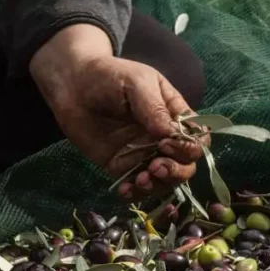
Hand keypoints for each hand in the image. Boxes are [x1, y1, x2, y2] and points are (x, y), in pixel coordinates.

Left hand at [30, 25, 202, 199]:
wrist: (72, 87)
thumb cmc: (109, 76)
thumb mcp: (136, 83)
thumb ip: (154, 108)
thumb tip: (170, 135)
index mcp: (174, 114)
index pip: (197, 138)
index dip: (190, 147)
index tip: (167, 144)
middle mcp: (163, 137)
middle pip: (186, 164)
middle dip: (176, 171)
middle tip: (155, 167)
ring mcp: (144, 154)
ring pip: (165, 180)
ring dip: (158, 185)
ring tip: (140, 180)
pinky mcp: (123, 166)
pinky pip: (137, 186)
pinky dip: (136, 193)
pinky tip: (126, 190)